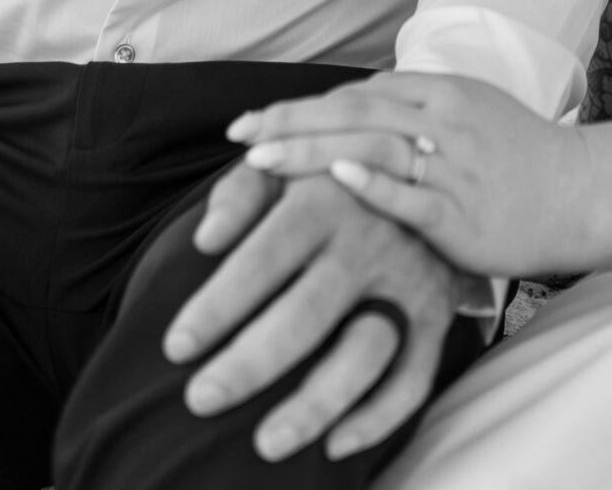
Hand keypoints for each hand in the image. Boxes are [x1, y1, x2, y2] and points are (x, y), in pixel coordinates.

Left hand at [163, 163, 469, 463]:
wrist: (416, 177)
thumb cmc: (327, 180)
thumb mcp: (285, 165)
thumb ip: (239, 194)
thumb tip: (206, 240)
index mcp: (324, 199)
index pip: (264, 257)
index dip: (219, 304)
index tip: (176, 347)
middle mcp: (369, 241)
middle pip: (308, 312)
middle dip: (251, 363)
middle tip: (200, 400)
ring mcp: (407, 281)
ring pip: (365, 352)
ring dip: (316, 403)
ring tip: (265, 444)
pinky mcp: (436, 315)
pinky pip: (415, 377)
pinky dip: (380, 417)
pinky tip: (334, 446)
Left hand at [229, 71, 589, 280]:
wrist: (581, 192)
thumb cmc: (519, 157)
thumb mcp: (467, 114)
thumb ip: (412, 113)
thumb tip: (351, 119)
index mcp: (440, 93)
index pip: (355, 94)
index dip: (299, 108)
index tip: (253, 123)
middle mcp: (443, 120)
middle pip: (352, 113)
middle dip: (288, 125)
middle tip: (239, 137)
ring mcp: (454, 165)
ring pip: (371, 147)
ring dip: (310, 151)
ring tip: (261, 161)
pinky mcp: (464, 211)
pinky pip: (412, 195)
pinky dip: (373, 185)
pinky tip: (337, 179)